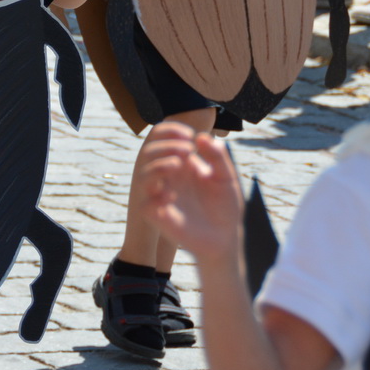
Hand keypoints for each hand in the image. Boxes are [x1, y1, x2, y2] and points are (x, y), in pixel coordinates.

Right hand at [135, 122, 244, 262]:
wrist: (225, 238)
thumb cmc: (225, 207)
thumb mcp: (227, 178)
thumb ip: (218, 156)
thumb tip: (202, 137)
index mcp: (182, 164)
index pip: (162, 139)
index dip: (171, 131)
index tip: (190, 136)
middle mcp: (169, 177)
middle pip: (149, 151)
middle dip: (166, 145)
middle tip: (188, 149)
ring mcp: (162, 196)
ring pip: (142, 174)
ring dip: (158, 164)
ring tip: (178, 165)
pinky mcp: (160, 216)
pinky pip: (145, 204)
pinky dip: (155, 197)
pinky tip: (173, 196)